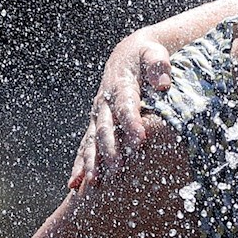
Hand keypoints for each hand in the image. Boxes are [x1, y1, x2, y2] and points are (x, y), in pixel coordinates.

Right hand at [69, 36, 173, 190]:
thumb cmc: (147, 56)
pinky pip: (85, 147)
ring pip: (92, 141)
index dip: (132, 122)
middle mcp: (105, 102)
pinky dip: (80, 166)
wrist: (127, 55)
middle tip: (116, 169)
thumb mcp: (154, 53)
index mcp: (122, 85)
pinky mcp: (95, 126)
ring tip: (93, 182)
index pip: (127, 106)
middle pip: (106, 128)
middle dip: (110, 150)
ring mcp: (98, 116)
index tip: (139, 139)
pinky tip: (75, 185)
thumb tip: (162, 84)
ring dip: (92, 162)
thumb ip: (158, 65)